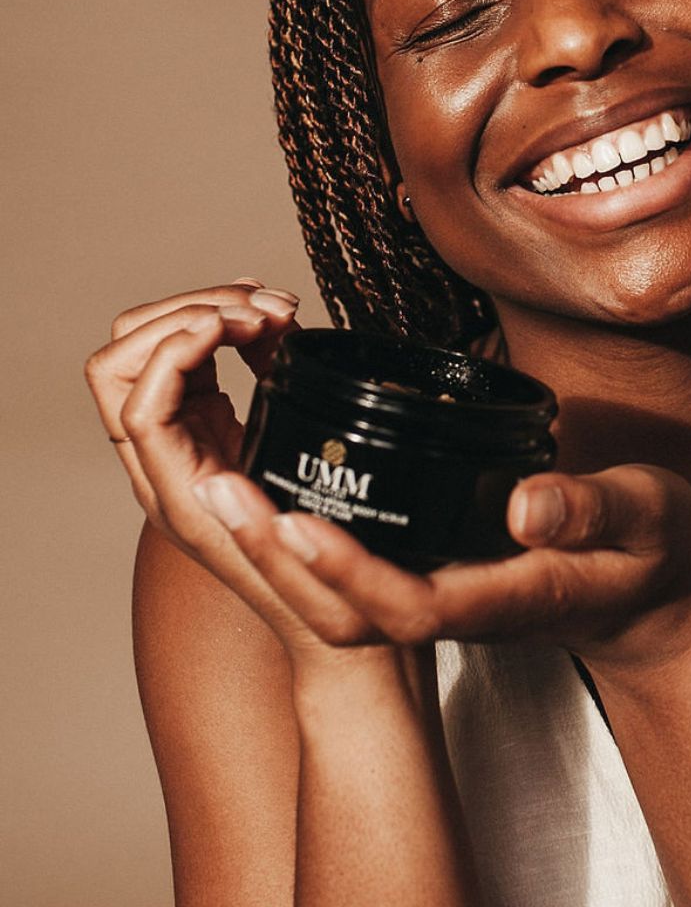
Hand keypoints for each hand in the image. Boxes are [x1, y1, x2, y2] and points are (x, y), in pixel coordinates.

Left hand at [83, 280, 377, 659]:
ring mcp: (185, 439)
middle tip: (259, 308)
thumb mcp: (312, 541)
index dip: (175, 350)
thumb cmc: (326, 589)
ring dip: (209, 311)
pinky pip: (199, 358)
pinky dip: (229, 323)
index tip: (235, 324)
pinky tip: (271, 313)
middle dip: (188, 314)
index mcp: (181, 497)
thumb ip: (286, 475)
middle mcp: (168, 464)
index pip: (136, 404)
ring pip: (152, 349)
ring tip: (276, 306)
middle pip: (125, 362)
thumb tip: (269, 412)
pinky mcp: (214, 425)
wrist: (333, 618)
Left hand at [203, 463, 690, 675]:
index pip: (410, 603)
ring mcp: (445, 597)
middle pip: (351, 613)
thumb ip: (592, 511)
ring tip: (226, 483)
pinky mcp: (437, 575)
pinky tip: (278, 486)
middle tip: (220, 488)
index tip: (294, 519)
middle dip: (280, 559)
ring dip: (278, 548)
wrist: (648, 594)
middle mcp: (463, 607)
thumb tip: (525, 508)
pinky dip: (306, 537)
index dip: (348, 569)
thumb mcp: (645, 516)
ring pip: (342, 600)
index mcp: (509, 599)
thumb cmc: (651, 550)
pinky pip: (355, 573)